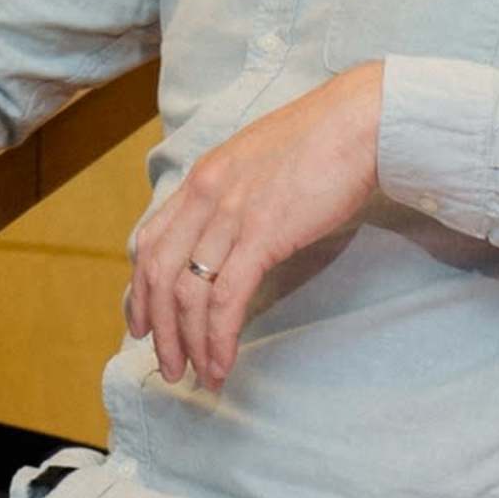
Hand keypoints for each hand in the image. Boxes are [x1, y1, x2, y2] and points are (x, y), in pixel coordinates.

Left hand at [125, 65, 383, 395]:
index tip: (142, 324)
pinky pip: (226, 298)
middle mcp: (204, 196)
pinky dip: (218, 337)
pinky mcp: (263, 234)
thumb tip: (230, 236)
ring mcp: (230, 214)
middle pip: (159, 273)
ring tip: (196, 376)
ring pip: (187, 292)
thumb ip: (233, 196)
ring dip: (187, 342)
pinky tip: (222, 363)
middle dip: (158, 328)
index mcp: (200, 179)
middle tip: (168, 366)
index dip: (140, 289)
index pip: (149, 241)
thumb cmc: (320, 143)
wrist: (358, 122)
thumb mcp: (256, 163)